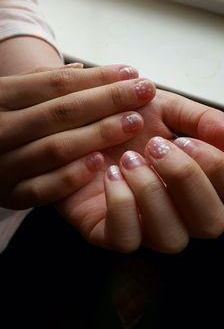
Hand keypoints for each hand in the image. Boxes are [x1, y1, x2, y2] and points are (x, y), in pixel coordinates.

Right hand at [0, 64, 155, 208]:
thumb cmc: (2, 117)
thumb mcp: (12, 92)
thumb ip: (42, 81)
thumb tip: (81, 69)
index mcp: (1, 96)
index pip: (57, 83)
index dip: (98, 78)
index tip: (131, 72)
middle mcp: (0, 128)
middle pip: (62, 112)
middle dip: (109, 100)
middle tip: (144, 92)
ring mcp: (4, 164)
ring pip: (56, 148)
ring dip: (99, 135)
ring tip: (133, 123)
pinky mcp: (10, 194)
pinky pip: (43, 188)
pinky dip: (72, 176)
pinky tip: (101, 162)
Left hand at [57, 89, 223, 252]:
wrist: (82, 122)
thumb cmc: (126, 118)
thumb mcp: (166, 109)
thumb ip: (200, 119)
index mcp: (198, 182)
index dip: (216, 169)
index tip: (185, 140)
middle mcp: (179, 211)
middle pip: (209, 223)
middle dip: (186, 180)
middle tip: (157, 147)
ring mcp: (145, 225)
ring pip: (171, 238)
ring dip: (152, 192)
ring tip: (129, 159)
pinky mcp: (107, 231)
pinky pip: (126, 239)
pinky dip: (121, 205)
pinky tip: (110, 174)